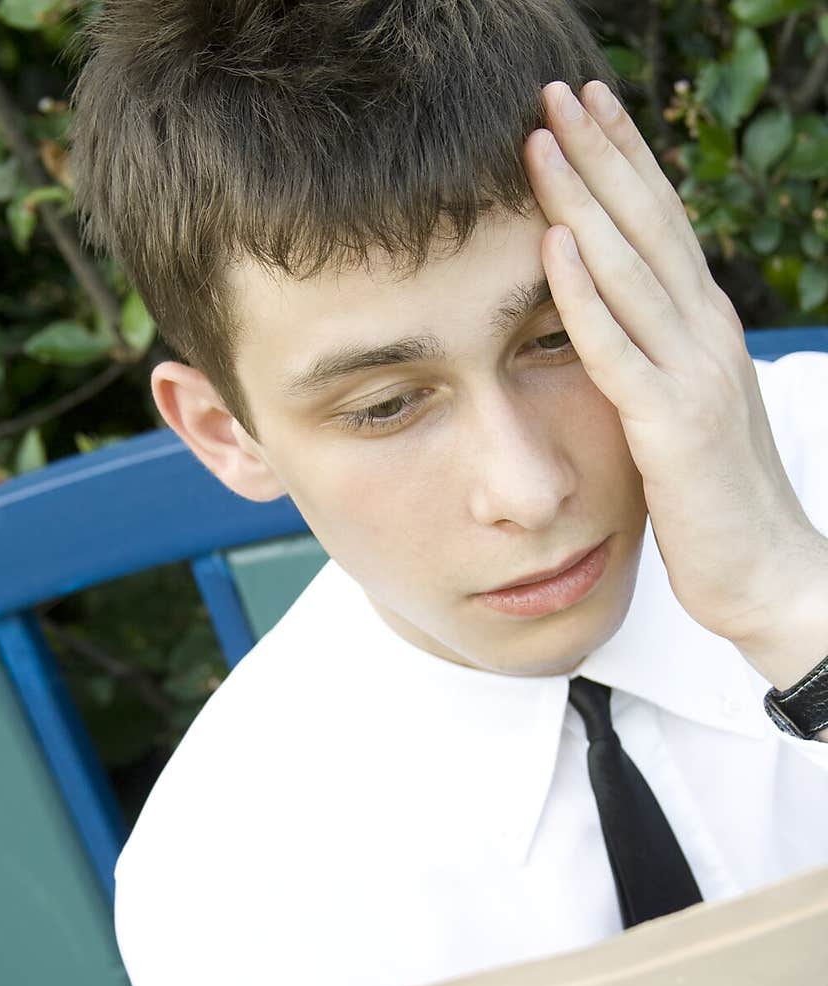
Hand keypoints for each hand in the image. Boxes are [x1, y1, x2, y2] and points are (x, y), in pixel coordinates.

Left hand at [523, 80, 827, 679]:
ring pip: (631, 270)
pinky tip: (552, 246)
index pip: (661, 226)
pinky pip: (617, 350)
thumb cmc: (715, 499)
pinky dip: (583, 295)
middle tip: (557, 90)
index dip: (622, 162)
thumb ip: (649, 359)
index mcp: (704, 328)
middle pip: (648, 225)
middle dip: (601, 153)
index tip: (584, 107)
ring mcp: (693, 375)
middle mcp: (705, 335)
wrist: (766, 572)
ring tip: (542, 139)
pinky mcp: (672, 426)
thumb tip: (609, 321)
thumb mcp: (680, 411)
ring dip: (583, 200)